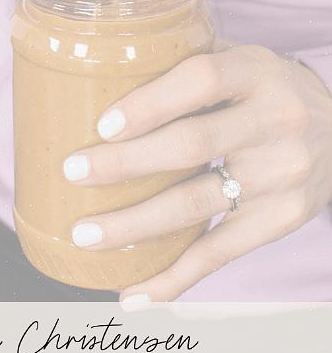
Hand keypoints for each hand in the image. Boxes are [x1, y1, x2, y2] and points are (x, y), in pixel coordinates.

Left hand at [63, 45, 331, 302]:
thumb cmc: (265, 90)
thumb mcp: (240, 60)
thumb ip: (186, 61)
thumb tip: (101, 69)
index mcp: (256, 72)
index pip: (201, 80)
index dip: (150, 103)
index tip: (102, 125)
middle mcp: (274, 123)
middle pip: (190, 146)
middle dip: (125, 164)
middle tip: (72, 172)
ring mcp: (279, 177)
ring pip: (196, 205)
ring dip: (134, 226)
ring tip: (84, 235)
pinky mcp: (279, 221)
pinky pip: (219, 254)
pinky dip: (173, 278)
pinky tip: (133, 292)